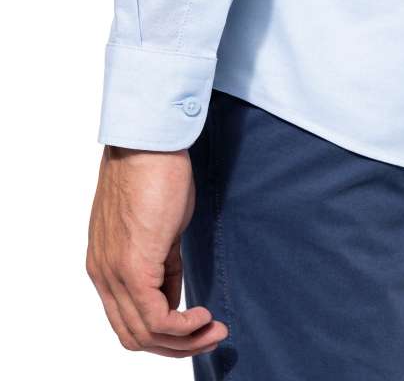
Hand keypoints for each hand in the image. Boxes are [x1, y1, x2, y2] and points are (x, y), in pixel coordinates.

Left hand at [86, 146, 227, 356]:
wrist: (148, 144)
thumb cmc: (155, 175)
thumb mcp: (159, 229)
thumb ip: (161, 264)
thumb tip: (172, 294)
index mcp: (105, 263)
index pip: (127, 318)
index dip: (164, 332)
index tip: (197, 323)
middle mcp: (103, 273)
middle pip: (133, 335)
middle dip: (175, 346)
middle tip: (211, 334)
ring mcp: (114, 272)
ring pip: (144, 334)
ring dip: (185, 341)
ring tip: (215, 329)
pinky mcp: (133, 266)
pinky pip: (157, 318)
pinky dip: (184, 328)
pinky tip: (206, 315)